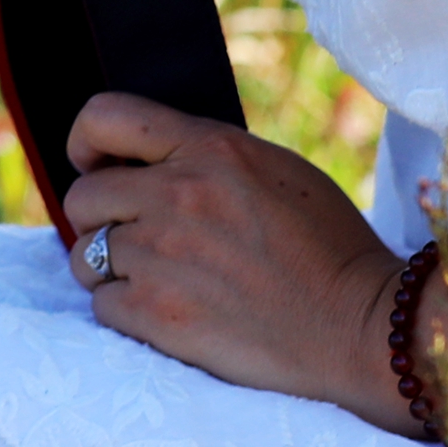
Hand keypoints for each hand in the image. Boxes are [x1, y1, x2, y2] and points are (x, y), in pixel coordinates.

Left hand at [54, 94, 415, 429]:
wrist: (364, 330)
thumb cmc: (329, 249)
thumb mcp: (275, 170)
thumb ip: (206, 156)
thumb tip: (141, 159)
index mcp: (210, 149)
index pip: (105, 116)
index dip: (84, 140)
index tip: (92, 162)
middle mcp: (178, 195)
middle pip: (83, 196)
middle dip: (100, 217)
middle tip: (134, 238)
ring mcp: (163, 257)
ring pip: (86, 256)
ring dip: (110, 269)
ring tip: (156, 280)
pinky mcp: (159, 316)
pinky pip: (102, 305)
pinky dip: (125, 312)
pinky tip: (165, 313)